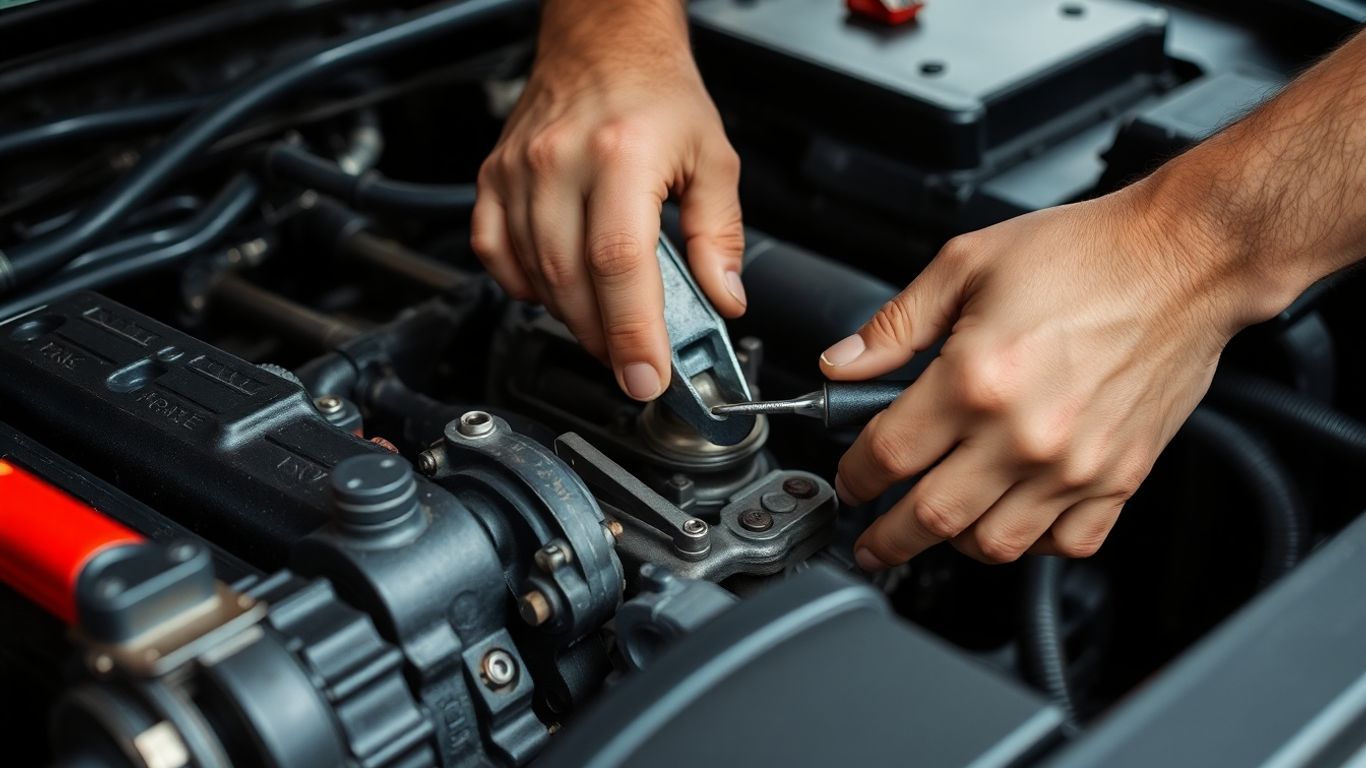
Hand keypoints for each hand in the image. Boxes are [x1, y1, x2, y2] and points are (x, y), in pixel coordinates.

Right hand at [471, 0, 744, 401]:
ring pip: (534, 276)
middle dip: (606, 339)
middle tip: (635, 361)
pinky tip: (558, 289)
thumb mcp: (713, 158)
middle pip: (572, 283)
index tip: (646, 377)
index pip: (620, 265)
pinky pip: (494, 253)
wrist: (603, 41)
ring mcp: (518, 171)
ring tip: (607, 325)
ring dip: (572, 317)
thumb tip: (724, 300)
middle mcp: (560, 162)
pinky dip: (524, 286)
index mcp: (621, 156)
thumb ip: (720, 236)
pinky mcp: (493, 177)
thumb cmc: (657, 92)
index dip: (632, 332)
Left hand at [822, 182, 1255, 568]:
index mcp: (974, 378)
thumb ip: (895, 325)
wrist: (1186, 257)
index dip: (854, 476)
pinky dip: (1037, 544)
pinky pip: (1070, 542)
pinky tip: (1017, 518)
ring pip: (995, 544)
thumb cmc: (1087, 253)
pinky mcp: (1120, 475)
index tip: (851, 481)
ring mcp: (1074, 463)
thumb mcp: (966, 264)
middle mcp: (1022, 433)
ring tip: (939, 529)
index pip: (887, 455)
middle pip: (930, 517)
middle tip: (871, 540)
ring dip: (954, 544)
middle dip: (886, 536)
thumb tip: (842, 365)